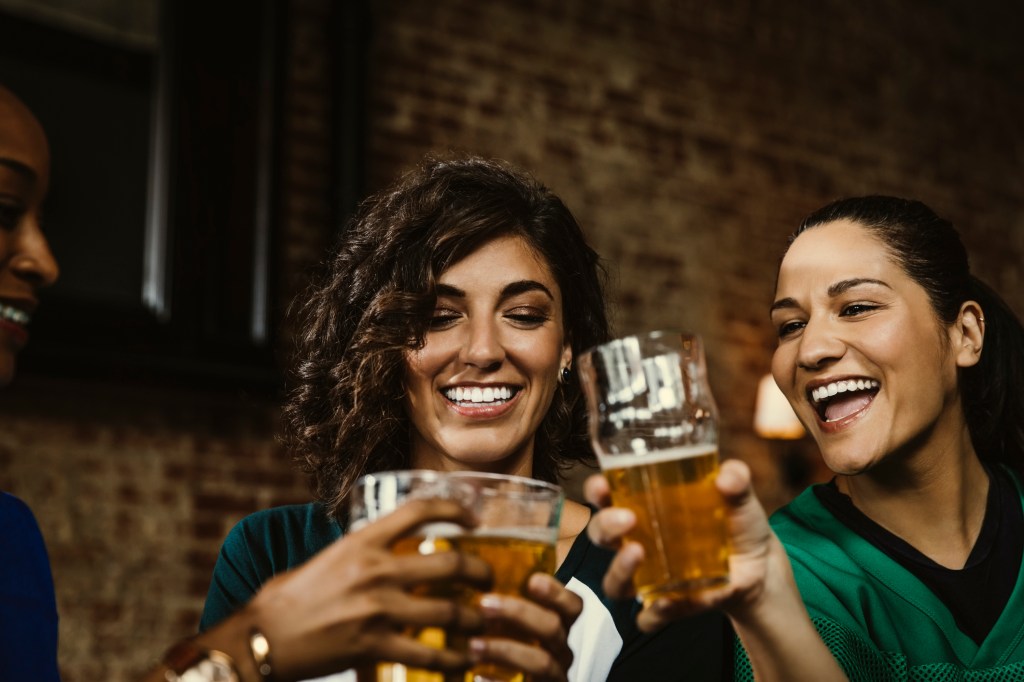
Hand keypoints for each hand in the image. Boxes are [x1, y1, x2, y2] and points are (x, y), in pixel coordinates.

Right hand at [241, 497, 492, 681]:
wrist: (259, 638)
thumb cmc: (288, 598)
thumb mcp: (328, 559)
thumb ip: (362, 552)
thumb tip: (390, 549)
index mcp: (362, 541)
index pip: (419, 511)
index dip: (454, 509)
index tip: (473, 518)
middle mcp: (375, 570)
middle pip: (450, 564)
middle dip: (480, 571)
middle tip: (489, 578)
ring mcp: (378, 609)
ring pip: (448, 611)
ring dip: (474, 618)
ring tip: (482, 622)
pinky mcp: (375, 646)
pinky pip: (428, 653)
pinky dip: (453, 659)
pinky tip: (464, 660)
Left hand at [467, 573, 582, 681]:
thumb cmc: (505, 648)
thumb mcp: (510, 622)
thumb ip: (501, 598)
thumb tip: (471, 561)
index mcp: (559, 625)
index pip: (573, 605)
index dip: (557, 592)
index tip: (532, 580)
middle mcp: (561, 650)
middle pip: (553, 627)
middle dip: (519, 613)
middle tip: (484, 604)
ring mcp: (554, 676)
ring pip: (541, 662)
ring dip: (505, 650)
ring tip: (473, 645)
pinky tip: (477, 675)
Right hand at [585, 458, 774, 631]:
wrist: (760, 568)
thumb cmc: (736, 524)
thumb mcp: (739, 499)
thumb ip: (736, 482)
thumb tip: (729, 475)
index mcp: (645, 507)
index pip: (607, 496)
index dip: (597, 490)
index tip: (601, 485)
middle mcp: (638, 541)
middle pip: (602, 536)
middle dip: (606, 527)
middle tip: (627, 519)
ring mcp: (650, 577)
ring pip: (615, 582)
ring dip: (620, 569)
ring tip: (638, 554)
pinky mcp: (669, 606)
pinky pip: (648, 617)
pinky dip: (653, 613)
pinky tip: (666, 602)